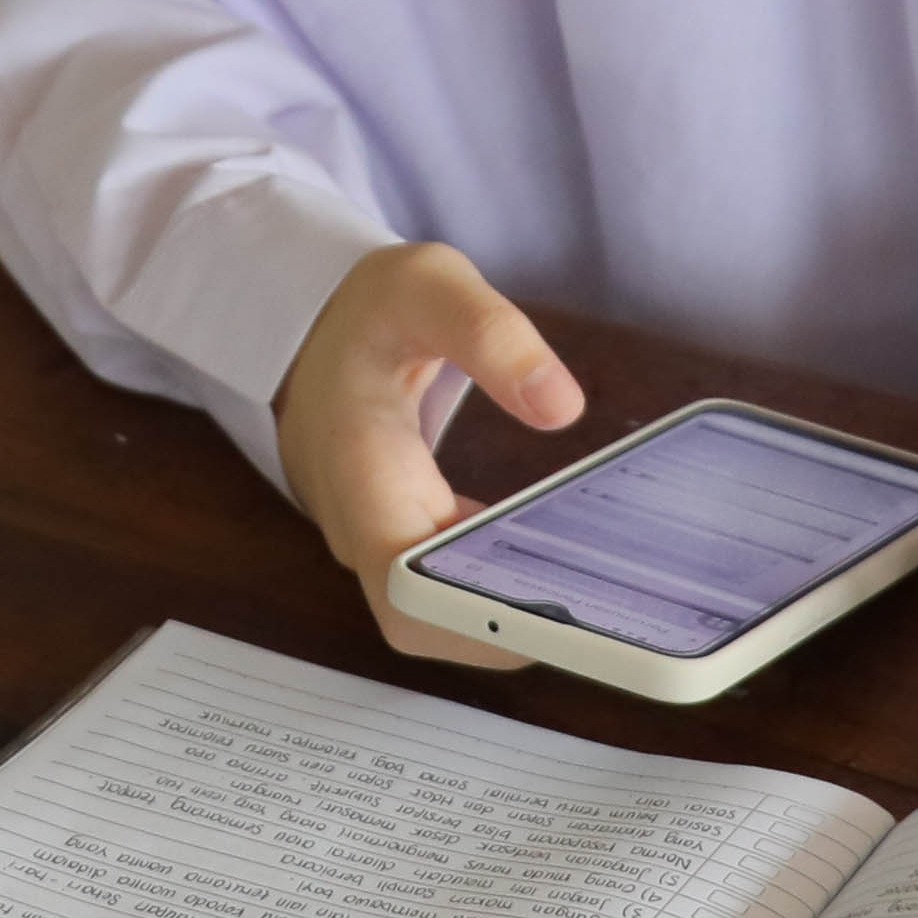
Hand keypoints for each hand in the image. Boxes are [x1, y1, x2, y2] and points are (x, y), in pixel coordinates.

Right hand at [278, 242, 588, 666]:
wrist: (309, 331)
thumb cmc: (367, 311)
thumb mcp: (426, 284)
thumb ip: (491, 333)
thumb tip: (561, 406)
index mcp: (362, 465)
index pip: (400, 582)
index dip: (467, 619)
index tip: (548, 617)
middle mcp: (361, 522)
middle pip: (425, 621)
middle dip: (508, 633)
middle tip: (607, 622)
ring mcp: (378, 538)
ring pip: (437, 615)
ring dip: (511, 618)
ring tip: (605, 604)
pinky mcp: (403, 538)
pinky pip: (448, 585)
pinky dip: (502, 588)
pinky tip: (568, 568)